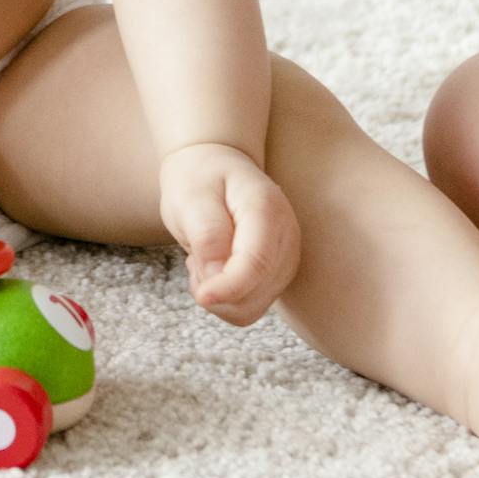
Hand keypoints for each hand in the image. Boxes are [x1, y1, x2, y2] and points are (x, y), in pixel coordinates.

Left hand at [157, 140, 299, 324]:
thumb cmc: (201, 179)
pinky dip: (224, 299)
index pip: (257, 263)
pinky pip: (247, 309)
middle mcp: (286, 239)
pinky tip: (214, 268)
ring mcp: (285, 261)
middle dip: (214, 289)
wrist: (216, 167)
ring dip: (217, 296)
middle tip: (195, 255)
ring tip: (204, 258)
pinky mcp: (276, 278)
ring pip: (250, 310)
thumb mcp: (192, 196)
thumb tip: (217, 278)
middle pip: (254, 294)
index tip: (201, 295)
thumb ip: (207, 234)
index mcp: (267, 210)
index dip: (229, 287)